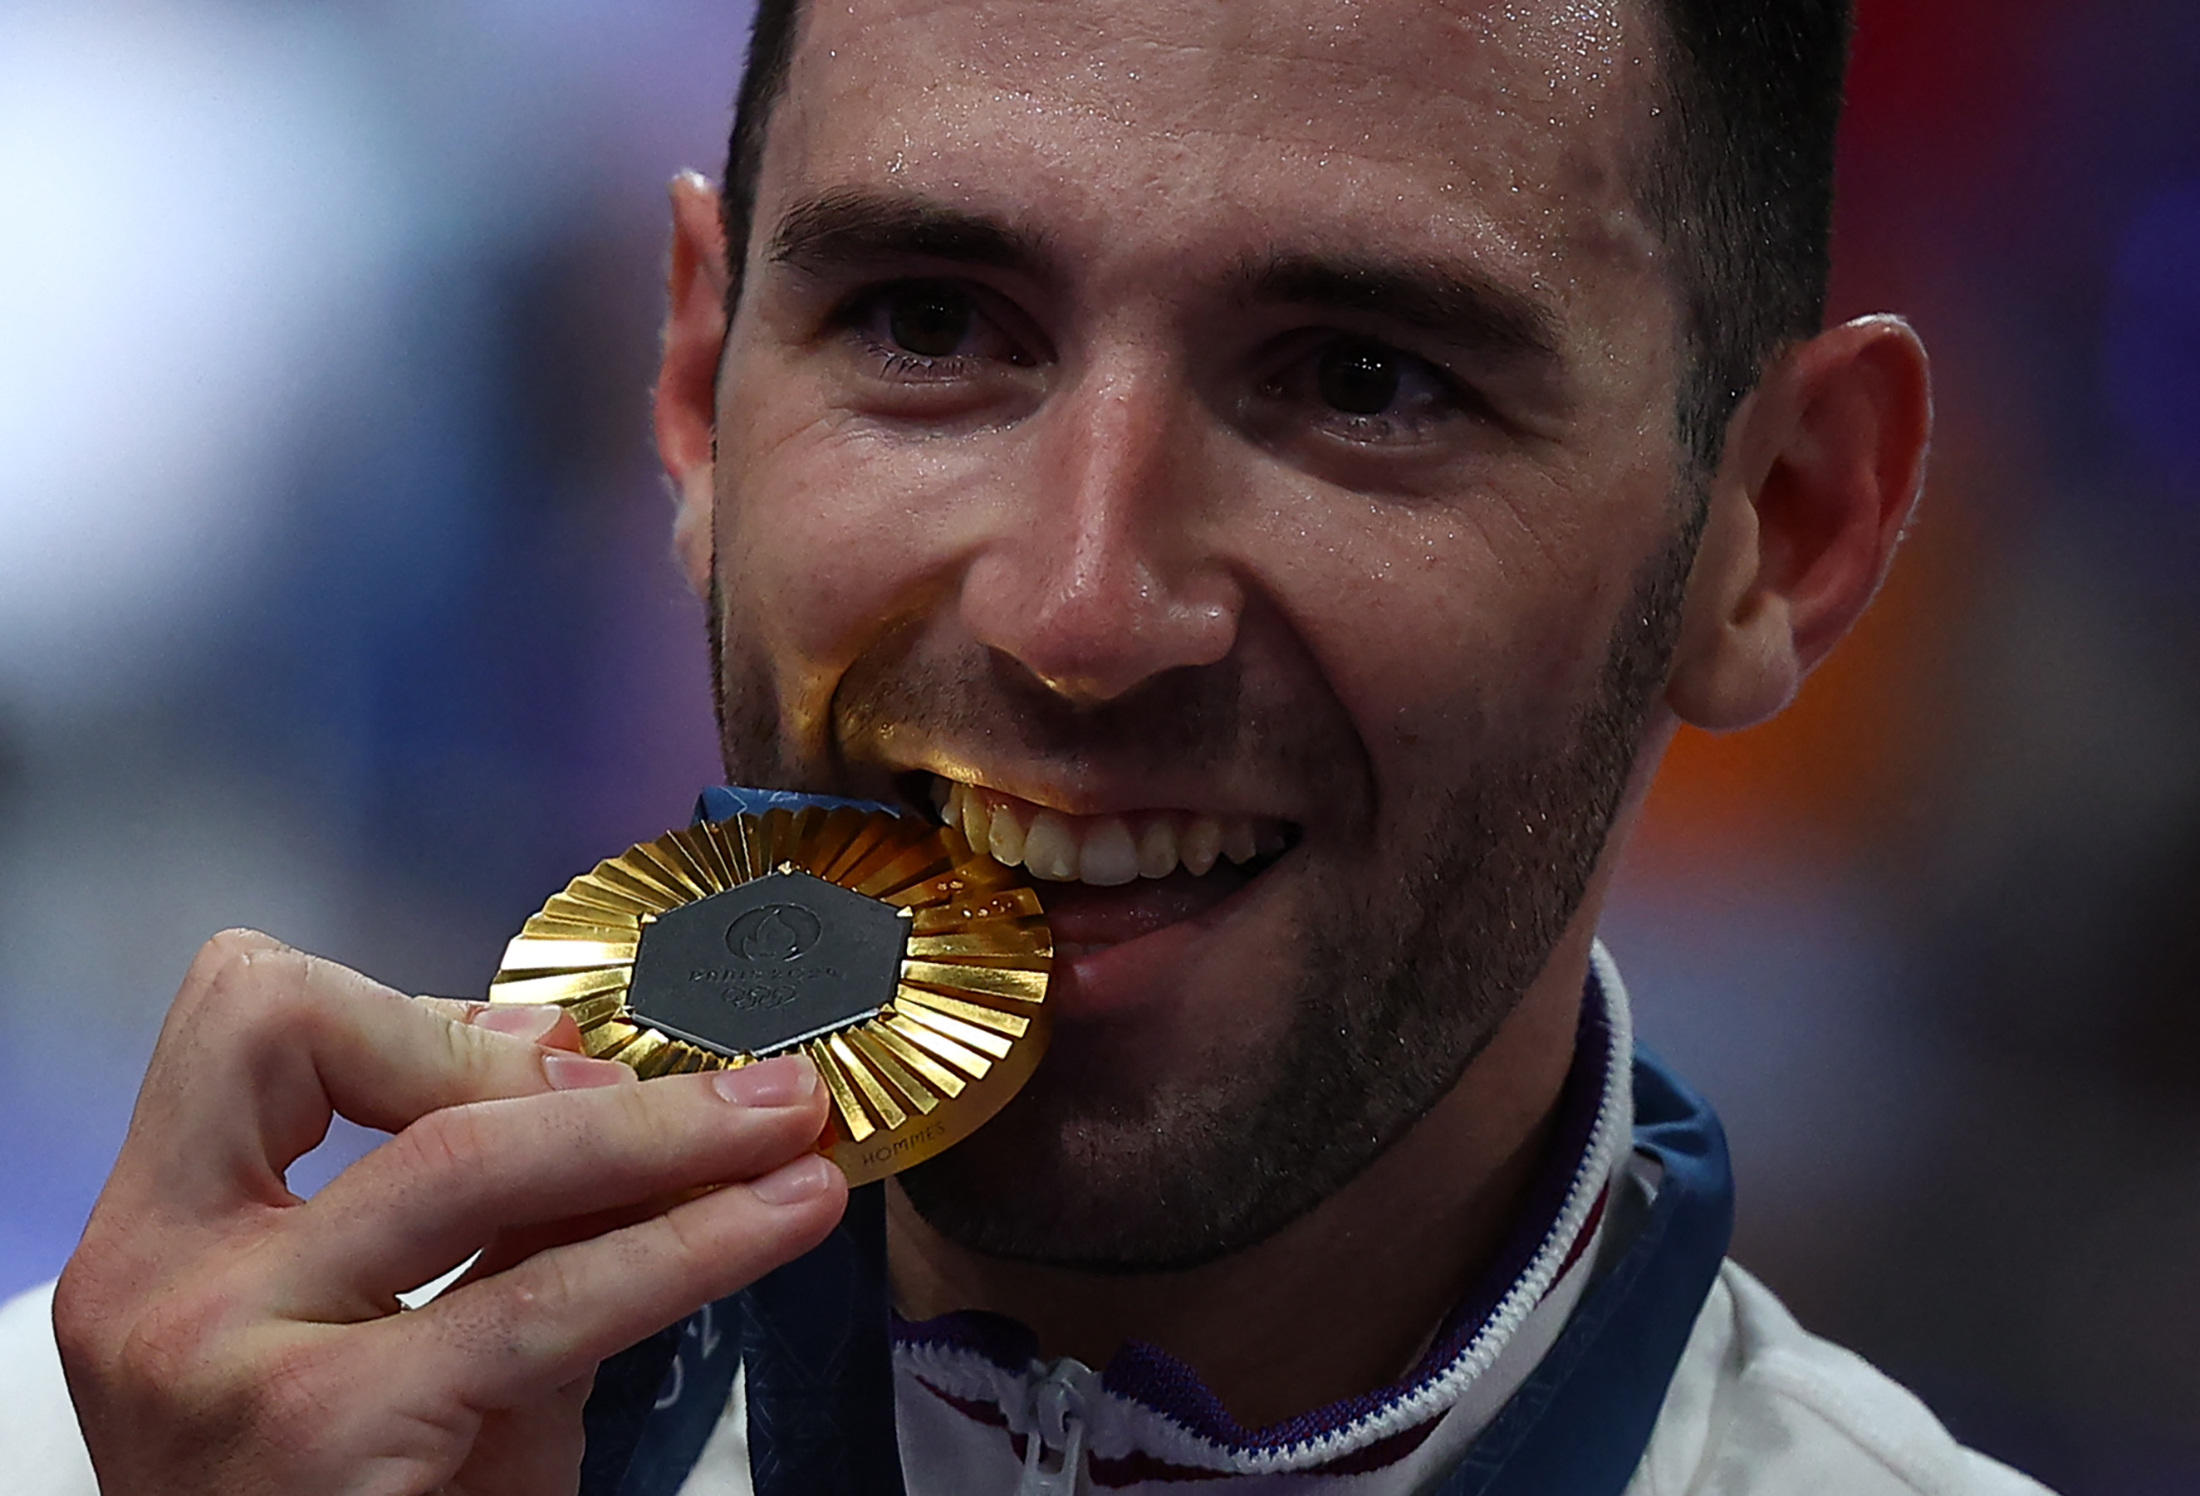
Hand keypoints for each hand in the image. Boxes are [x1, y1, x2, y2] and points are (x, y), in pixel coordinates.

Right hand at [54, 929, 846, 1495]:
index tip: (550, 1056)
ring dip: (666, 1127)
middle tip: (714, 1082)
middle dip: (545, 1047)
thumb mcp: (410, 1339)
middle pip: (328, 1047)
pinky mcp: (325, 1436)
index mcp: (158, 1237)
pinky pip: (545, 1299)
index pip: (248, 1021)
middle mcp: (158, 1284)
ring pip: (465, 1157)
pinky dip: (692, 1243)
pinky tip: (780, 1215)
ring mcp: (224, 1360)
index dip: (414, 1011)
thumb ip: (489, 1215)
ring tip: (791, 1122)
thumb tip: (610, 1084)